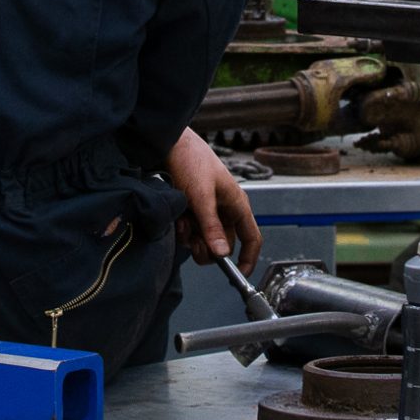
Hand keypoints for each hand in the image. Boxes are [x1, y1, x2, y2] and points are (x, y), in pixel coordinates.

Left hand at [165, 128, 261, 270]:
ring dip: (193, 239)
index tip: (238, 275)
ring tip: (183, 224)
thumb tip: (223, 254)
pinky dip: (184, 231)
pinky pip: (192, 232)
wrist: (168, 144)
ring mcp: (209, 211)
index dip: (248, 258)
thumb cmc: (191, 161)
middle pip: (224, 245)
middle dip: (208, 248)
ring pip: (205, 241)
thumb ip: (211, 226)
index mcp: (236, 204)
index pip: (252, 238)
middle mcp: (225, 210)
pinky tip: (178, 219)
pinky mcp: (193, 210)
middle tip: (194, 243)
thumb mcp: (201, 196)